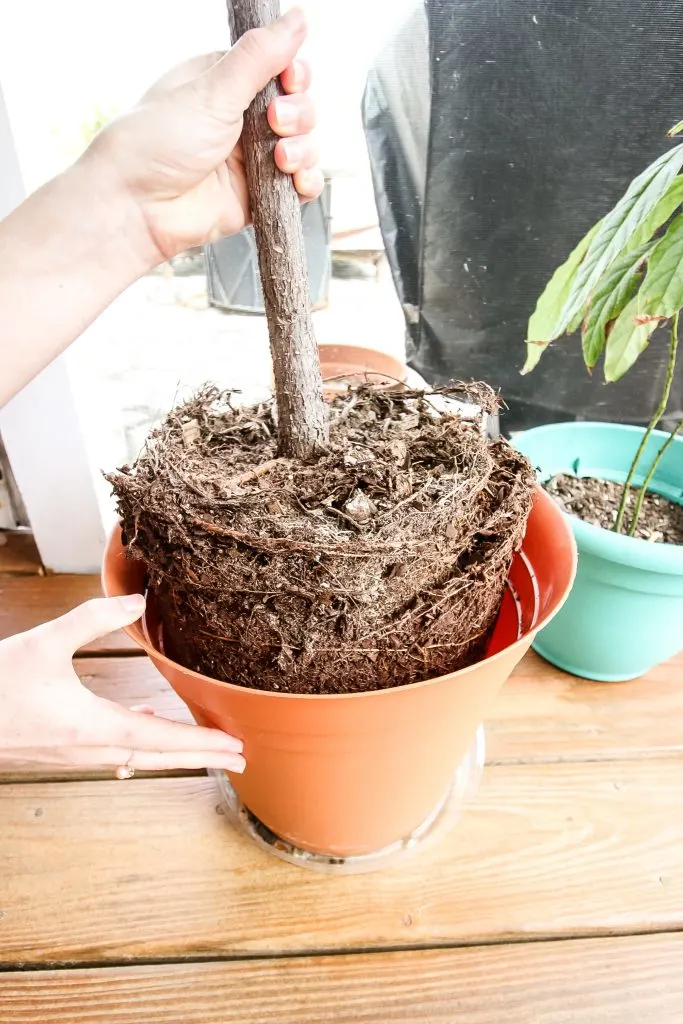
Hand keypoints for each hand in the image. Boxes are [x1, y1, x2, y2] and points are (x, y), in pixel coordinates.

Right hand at [0, 595, 244, 773]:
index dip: (201, 743)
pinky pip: (110, 751)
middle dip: (200, 757)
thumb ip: (90, 619)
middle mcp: (87, 747)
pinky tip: (138, 730)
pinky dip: (135, 744)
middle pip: (156, 755)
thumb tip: (137, 602)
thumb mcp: (43, 642)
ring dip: (170, 752)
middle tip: (240, 760)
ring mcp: (72, 752)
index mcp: (92, 726)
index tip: (236, 749)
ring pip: (134, 755)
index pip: (161, 739)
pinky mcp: (58, 748)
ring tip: (202, 749)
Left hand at [86, 6, 321, 264]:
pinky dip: (305, 184)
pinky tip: (296, 182)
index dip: (294, 75)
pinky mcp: (257, 196)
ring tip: (281, 158)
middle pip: (298, 108)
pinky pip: (297, 188)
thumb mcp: (212, 90)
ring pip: (302, 147)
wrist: (138, 208)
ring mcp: (249, 160)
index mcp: (224, 83)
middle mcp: (239, 119)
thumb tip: (298, 17)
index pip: (279, 69)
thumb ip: (260, 56)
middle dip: (299, 114)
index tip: (290, 81)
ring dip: (303, 150)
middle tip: (276, 122)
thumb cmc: (159, 143)